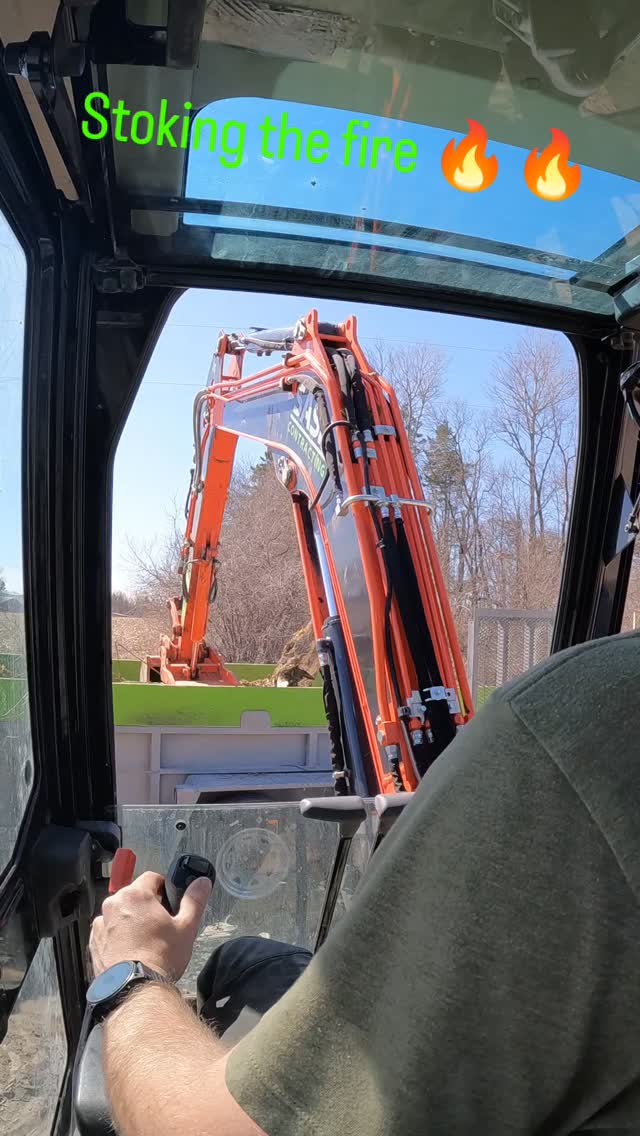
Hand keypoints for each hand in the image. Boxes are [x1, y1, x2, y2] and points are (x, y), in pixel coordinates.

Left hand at [89, 871, 211, 979]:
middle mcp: (113, 905)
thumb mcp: (185, 927)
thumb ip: (194, 900)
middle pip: (134, 896)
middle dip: (147, 906)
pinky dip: (118, 937)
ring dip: (130, 921)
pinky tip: (131, 952)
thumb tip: (201, 883)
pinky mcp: (94, 944)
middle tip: (160, 926)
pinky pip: (108, 932)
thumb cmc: (160, 957)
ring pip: (120, 914)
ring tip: (145, 942)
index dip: (163, 888)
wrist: (135, 990)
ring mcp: (100, 925)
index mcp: (135, 895)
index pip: (151, 877)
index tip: (169, 903)